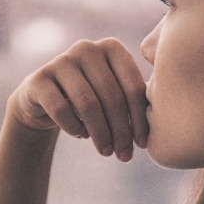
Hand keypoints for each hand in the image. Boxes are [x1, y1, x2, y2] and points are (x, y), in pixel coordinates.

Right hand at [8, 38, 148, 160]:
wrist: (44, 100)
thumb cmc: (91, 99)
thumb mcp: (114, 95)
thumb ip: (135, 101)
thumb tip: (164, 126)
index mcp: (111, 47)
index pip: (132, 86)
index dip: (140, 119)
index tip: (142, 144)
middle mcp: (86, 48)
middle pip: (111, 96)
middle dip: (120, 131)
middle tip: (124, 156)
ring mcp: (60, 61)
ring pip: (88, 104)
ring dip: (100, 134)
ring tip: (106, 152)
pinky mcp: (39, 78)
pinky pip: (61, 109)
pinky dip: (75, 128)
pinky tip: (81, 136)